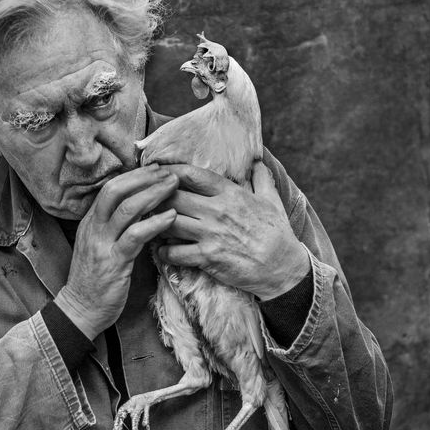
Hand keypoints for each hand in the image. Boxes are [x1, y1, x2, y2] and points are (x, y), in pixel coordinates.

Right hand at [55, 165, 178, 338]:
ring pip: (126, 209)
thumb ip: (115, 225)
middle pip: (115, 190)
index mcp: (91, 222)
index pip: (110, 187)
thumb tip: (140, 206)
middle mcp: (94, 228)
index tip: (155, 169)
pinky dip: (155, 223)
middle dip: (143, 177)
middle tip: (166, 171)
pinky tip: (170, 216)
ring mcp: (102, 244)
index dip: (134, 175)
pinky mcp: (114, 262)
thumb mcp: (101, 245)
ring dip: (153, 194)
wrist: (81, 310)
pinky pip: (135, 236)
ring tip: (173, 187)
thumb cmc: (96, 279)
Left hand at [155, 161, 309, 299]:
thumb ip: (261, 179)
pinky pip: (175, 252)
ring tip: (150, 225)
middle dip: (156, 198)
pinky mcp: (208, 257)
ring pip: (169, 223)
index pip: (191, 174)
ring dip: (156, 224)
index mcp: (230, 193)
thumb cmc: (277, 234)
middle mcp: (217, 210)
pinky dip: (164, 252)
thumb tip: (257, 161)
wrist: (283, 268)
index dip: (169, 171)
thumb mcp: (272, 201)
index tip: (157, 172)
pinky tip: (162, 251)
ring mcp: (211, 234)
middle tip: (146, 201)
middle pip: (173, 196)